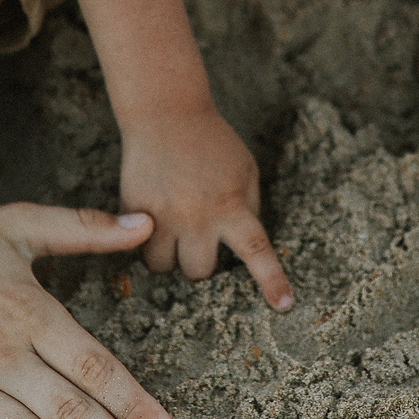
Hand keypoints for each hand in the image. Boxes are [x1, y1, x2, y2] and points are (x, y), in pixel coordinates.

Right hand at [121, 106, 294, 308]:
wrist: (165, 113)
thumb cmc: (211, 143)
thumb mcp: (245, 171)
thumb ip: (248, 208)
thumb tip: (245, 248)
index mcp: (230, 205)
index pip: (256, 250)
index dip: (272, 280)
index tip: (284, 306)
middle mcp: (196, 216)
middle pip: (198, 272)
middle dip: (199, 262)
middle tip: (197, 236)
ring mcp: (161, 216)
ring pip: (162, 267)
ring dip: (169, 255)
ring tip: (171, 229)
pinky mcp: (133, 211)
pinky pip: (137, 247)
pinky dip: (145, 239)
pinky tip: (152, 216)